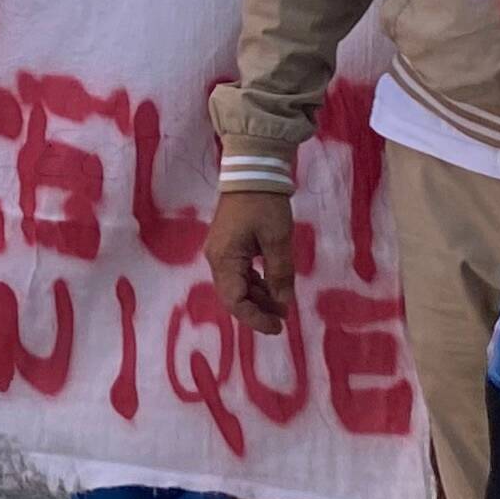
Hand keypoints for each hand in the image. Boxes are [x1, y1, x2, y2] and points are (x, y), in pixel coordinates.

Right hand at [207, 185, 298, 335]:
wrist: (252, 171)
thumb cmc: (264, 204)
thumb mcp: (277, 239)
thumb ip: (280, 274)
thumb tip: (283, 303)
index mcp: (225, 259)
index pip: (235, 301)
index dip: (255, 319)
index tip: (278, 327)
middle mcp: (217, 259)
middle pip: (233, 296)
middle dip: (257, 310)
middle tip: (283, 318)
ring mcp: (221, 252)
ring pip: (236, 286)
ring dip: (257, 298)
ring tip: (281, 304)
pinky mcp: (228, 245)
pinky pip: (239, 273)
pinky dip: (255, 284)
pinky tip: (271, 286)